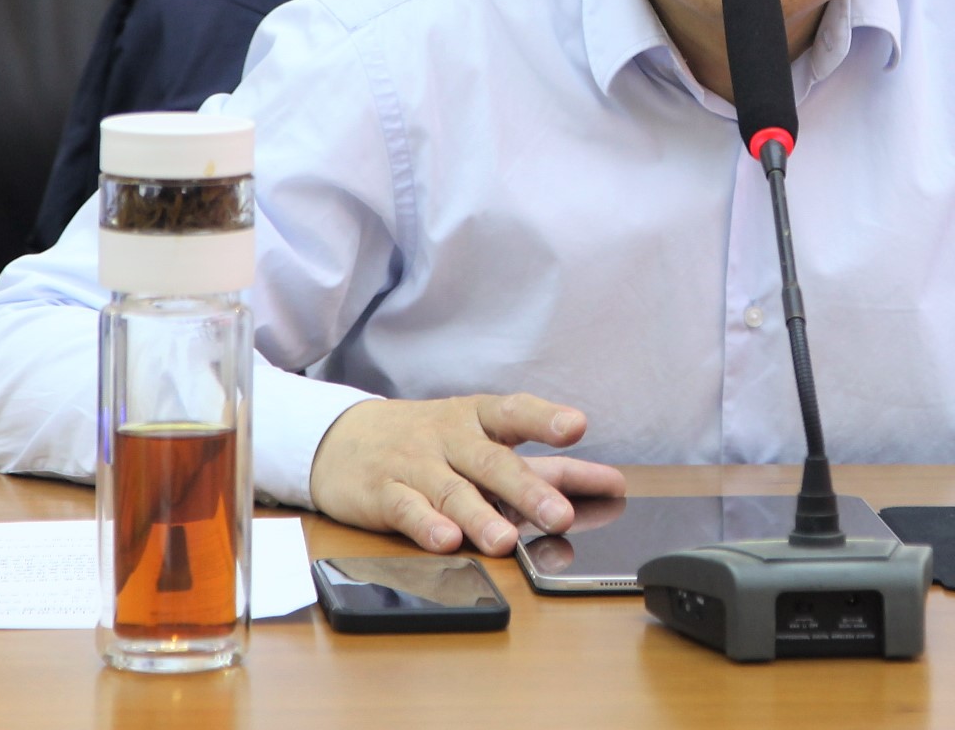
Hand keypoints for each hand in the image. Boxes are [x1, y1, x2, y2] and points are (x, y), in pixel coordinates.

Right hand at [308, 393, 626, 554]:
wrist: (342, 439)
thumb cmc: (432, 442)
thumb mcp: (484, 441)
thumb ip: (546, 466)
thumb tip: (612, 484)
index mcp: (479, 418)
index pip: (516, 412)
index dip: (546, 419)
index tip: (576, 426)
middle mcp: (450, 437)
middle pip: (491, 461)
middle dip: (527, 489)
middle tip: (559, 515)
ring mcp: (416, 464)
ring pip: (453, 491)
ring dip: (481, 517)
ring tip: (506, 542)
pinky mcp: (384, 493)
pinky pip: (407, 509)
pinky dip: (426, 526)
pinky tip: (446, 541)